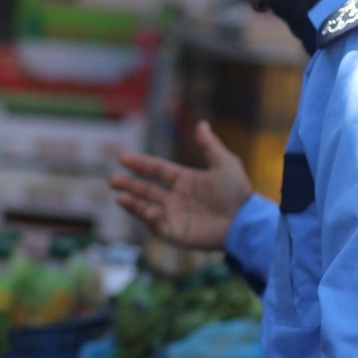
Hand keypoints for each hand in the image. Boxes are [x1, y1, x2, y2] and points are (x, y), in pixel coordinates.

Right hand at [110, 122, 252, 250]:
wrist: (244, 221)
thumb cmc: (237, 193)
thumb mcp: (224, 164)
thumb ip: (209, 145)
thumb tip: (201, 124)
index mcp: (185, 180)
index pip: (157, 170)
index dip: (141, 164)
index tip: (123, 158)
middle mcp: (176, 198)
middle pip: (147, 189)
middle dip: (129, 185)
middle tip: (112, 179)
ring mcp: (175, 216)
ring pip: (147, 207)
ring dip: (132, 202)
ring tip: (119, 196)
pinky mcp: (177, 233)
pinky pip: (158, 226)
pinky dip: (149, 219)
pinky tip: (146, 210)